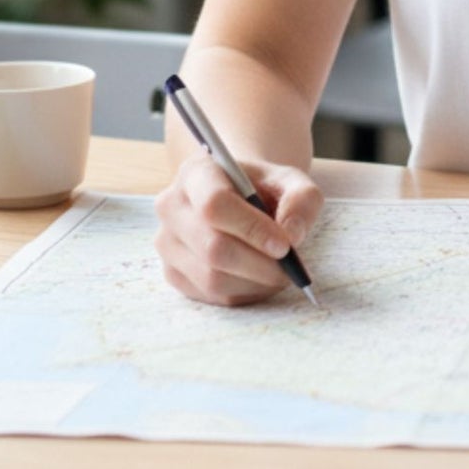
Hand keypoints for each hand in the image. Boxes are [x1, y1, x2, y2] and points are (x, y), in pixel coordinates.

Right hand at [154, 152, 324, 306]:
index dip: (251, 229)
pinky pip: (210, 296)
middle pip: (213, 247)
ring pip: (211, 278)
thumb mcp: (290, 180)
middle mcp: (172, 206)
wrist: (237, 196)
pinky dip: (243, 293)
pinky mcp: (172, 272)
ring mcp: (167, 242)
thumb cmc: (262, 187)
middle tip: (289, 269)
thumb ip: (301, 199)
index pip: (214, 204)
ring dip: (254, 282)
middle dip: (259, 264)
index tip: (285, 245)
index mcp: (197, 172)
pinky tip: (259, 279)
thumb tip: (292, 236)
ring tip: (279, 273)